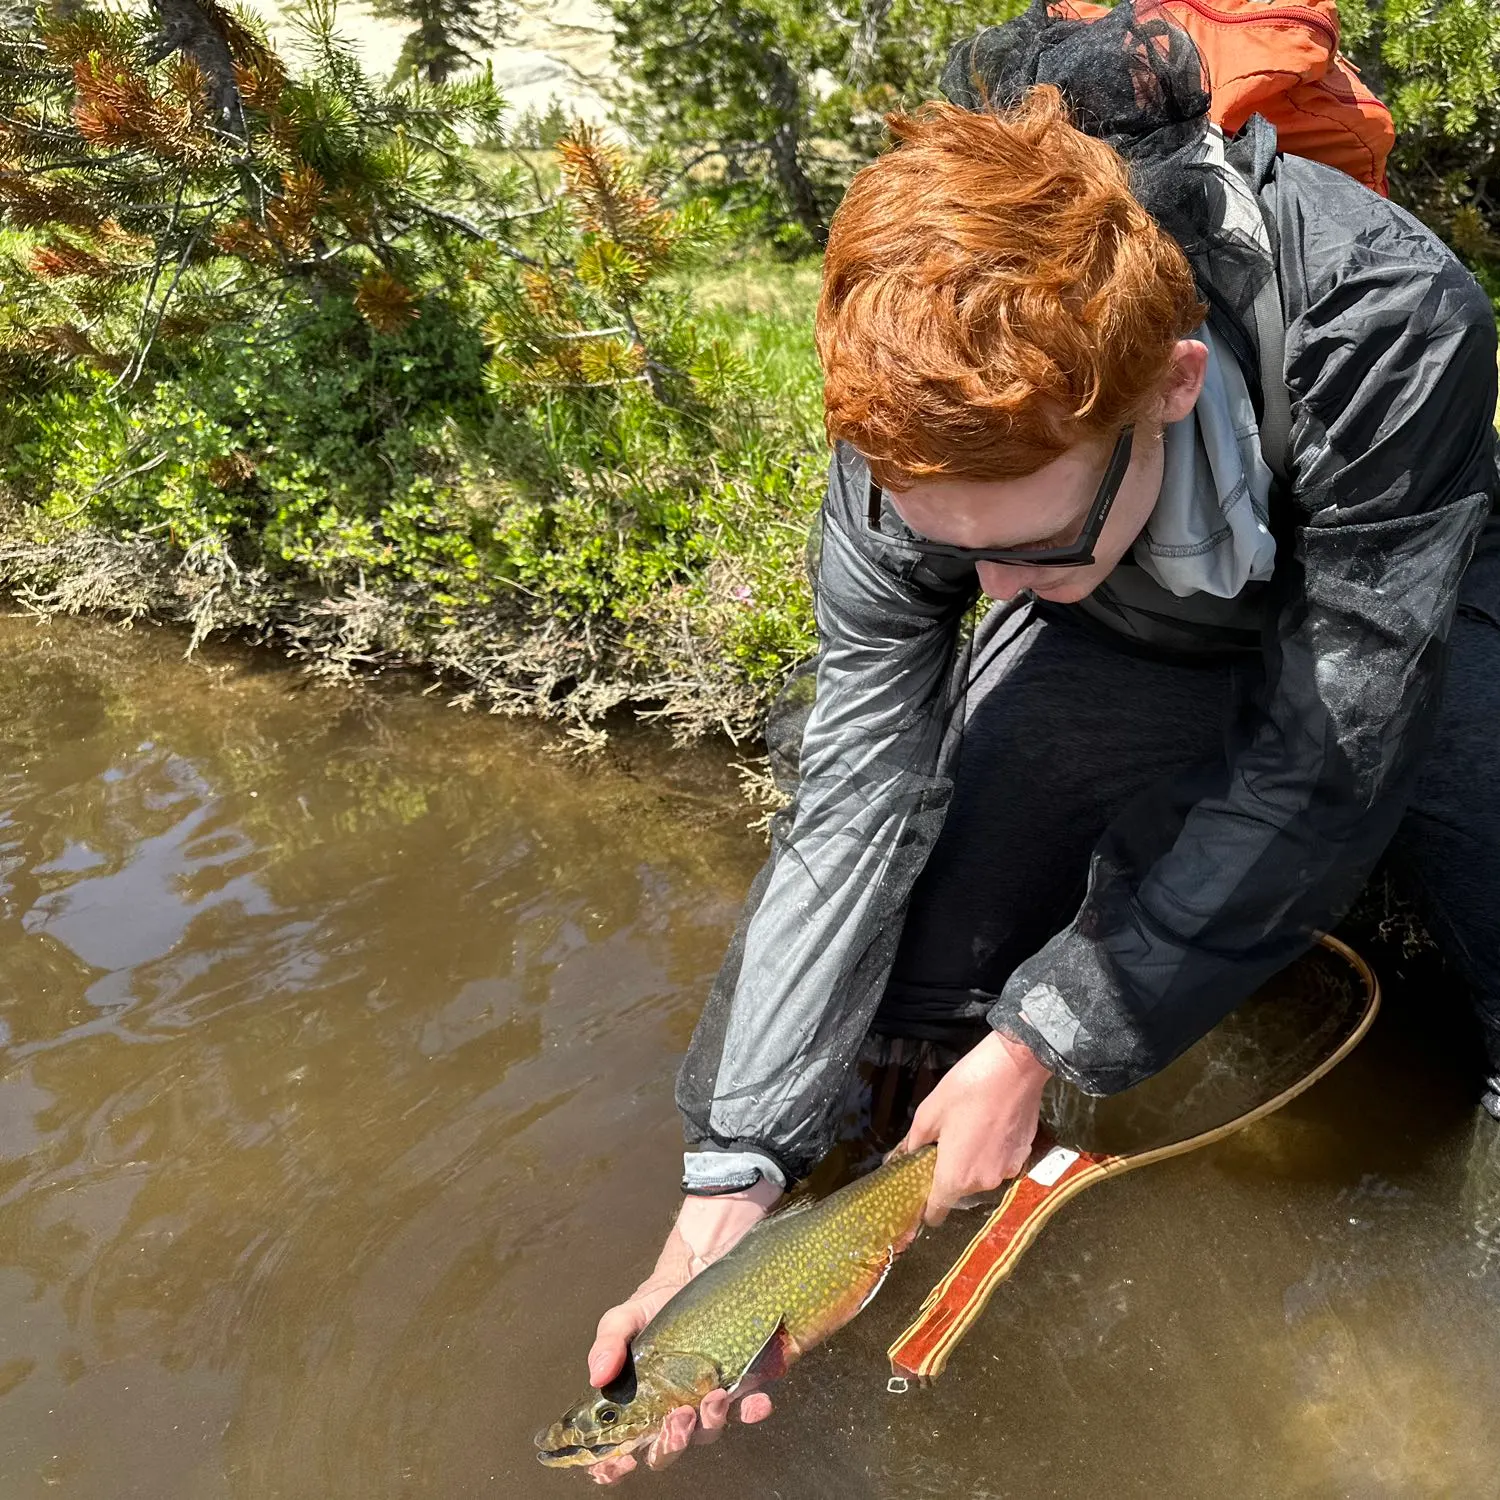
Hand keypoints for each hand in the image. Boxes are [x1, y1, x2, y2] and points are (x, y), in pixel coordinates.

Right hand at [587, 1178, 781, 1484]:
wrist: (696, 1272)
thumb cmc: (655, 1301)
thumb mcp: (625, 1317)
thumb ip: (609, 1343)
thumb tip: (597, 1375)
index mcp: (641, 1403)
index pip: (624, 1446)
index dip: (616, 1465)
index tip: (619, 1463)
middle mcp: (674, 1408)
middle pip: (670, 1446)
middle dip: (672, 1442)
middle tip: (676, 1419)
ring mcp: (708, 1399)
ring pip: (709, 1430)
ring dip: (711, 1422)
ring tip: (713, 1397)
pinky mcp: (739, 1384)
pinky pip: (747, 1407)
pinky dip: (753, 1410)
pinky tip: (758, 1402)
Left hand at [898, 1029, 1049, 1226]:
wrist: (1014, 1068)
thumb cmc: (966, 1089)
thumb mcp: (928, 1113)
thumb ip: (913, 1144)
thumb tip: (902, 1158)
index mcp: (955, 1177)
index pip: (937, 1211)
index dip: (924, 1209)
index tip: (918, 1200)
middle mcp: (983, 1183)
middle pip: (958, 1190)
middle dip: (948, 1173)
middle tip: (943, 1144)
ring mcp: (1006, 1172)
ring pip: (979, 1175)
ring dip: (971, 1162)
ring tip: (968, 1130)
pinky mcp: (1023, 1157)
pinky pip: (998, 1163)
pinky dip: (991, 1153)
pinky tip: (988, 1127)